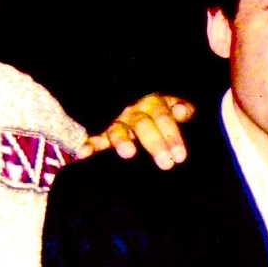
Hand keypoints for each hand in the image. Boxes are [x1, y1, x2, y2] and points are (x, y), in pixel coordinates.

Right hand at [75, 94, 194, 167]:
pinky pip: (95, 139)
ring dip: (122, 141)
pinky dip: (89, 146)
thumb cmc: (159, 112)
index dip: (172, 136)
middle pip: (143, 126)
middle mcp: (134, 113)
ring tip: (128, 153)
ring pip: (118, 130)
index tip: (180, 157)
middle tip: (166, 164)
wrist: (132, 102)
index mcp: (153, 104)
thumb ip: (181, 109)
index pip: (163, 118)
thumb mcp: (171, 107)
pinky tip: (83, 155)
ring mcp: (117, 123)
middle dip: (155, 144)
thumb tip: (184, 111)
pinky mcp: (102, 135)